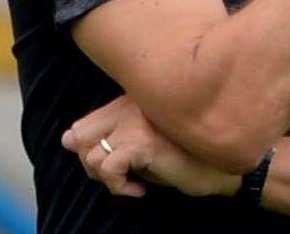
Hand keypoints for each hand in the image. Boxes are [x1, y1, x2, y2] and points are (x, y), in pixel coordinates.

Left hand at [62, 95, 241, 198]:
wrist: (224, 168)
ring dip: (108, 179)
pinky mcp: (142, 140)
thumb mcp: (144, 146)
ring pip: (91, 155)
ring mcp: (135, 120)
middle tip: (120, 177)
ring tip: (135, 183)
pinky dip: (118, 187)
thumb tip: (66, 139)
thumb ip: (111, 138)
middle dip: (92, 164)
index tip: (115, 167)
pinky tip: (141, 190)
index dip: (90, 151)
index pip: (84, 124)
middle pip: (79, 135)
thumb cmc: (185, 157)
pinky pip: (107, 168)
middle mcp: (130, 103)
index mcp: (130, 100)